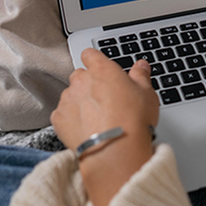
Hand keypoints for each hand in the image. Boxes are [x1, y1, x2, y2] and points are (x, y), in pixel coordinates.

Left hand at [51, 49, 159, 205]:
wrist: (115, 150)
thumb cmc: (133, 120)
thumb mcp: (147, 94)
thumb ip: (141, 75)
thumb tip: (141, 66)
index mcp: (102, 70)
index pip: (90, 54)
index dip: (95, 62)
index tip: (101, 70)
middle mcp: (81, 81)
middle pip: (80, 76)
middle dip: (89, 85)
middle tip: (106, 100)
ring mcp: (67, 99)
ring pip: (71, 96)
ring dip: (80, 103)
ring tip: (97, 119)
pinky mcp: (58, 119)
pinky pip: (62, 115)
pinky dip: (71, 120)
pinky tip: (86, 129)